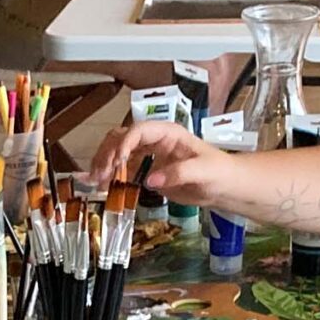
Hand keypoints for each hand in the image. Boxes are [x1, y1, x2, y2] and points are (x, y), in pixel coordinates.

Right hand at [89, 117, 237, 205]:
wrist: (224, 187)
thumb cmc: (219, 173)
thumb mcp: (203, 171)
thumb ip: (178, 173)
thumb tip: (150, 180)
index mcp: (167, 133)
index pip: (139, 131)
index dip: (125, 143)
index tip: (117, 161)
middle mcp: (154, 140)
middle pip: (121, 138)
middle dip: (108, 153)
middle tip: (100, 174)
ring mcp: (148, 155)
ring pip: (117, 151)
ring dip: (104, 164)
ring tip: (96, 181)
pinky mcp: (146, 170)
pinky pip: (122, 169)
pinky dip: (110, 176)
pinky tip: (102, 186)